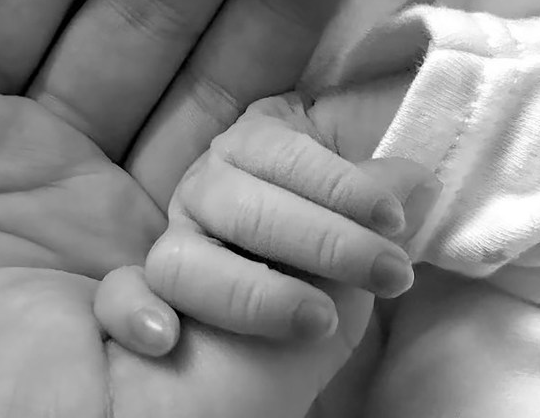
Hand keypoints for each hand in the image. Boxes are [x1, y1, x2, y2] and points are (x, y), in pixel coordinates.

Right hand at [95, 93, 442, 355]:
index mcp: (246, 173)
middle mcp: (199, 205)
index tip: (391, 217)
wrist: (232, 398)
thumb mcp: (349, 269)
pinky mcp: (127, 308)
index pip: (273, 147)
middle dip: (317, 235)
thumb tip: (419, 174)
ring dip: (250, 291)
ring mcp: (162, 257)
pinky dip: (137, 310)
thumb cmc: (302, 321)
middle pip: (232, 197)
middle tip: (385, 273)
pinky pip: (120, 297)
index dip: (333, 178)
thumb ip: (370, 213)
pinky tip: (168, 337)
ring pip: (178, 253)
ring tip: (316, 323)